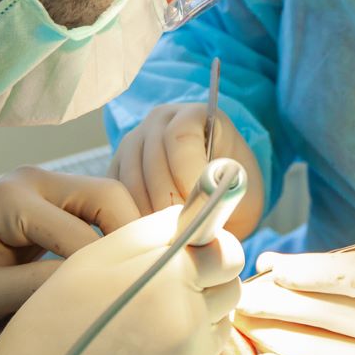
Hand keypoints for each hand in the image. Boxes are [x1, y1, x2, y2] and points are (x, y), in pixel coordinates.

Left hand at [0, 166, 141, 323]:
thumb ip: (37, 288)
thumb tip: (95, 288)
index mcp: (12, 198)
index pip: (77, 233)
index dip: (101, 268)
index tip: (117, 303)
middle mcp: (35, 179)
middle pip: (106, 196)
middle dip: (130, 236)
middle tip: (142, 281)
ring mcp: (46, 184)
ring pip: (109, 198)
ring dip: (125, 233)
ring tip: (134, 274)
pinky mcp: (54, 196)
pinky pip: (97, 208)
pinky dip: (113, 232)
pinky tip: (116, 264)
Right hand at [0, 205, 244, 354]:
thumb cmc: (61, 311)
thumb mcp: (101, 253)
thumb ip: (159, 229)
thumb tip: (202, 215)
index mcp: (172, 278)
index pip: (229, 252)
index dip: (211, 248)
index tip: (191, 251)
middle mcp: (191, 319)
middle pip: (231, 288)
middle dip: (209, 280)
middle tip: (167, 284)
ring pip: (220, 323)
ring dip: (200, 314)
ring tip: (151, 317)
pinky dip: (185, 348)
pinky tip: (146, 348)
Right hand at [110, 102, 264, 236]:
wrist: (214, 187)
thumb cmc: (229, 186)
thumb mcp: (239, 189)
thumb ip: (226, 196)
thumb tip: (206, 222)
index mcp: (195, 115)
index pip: (181, 137)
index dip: (188, 173)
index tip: (199, 205)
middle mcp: (158, 122)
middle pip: (152, 162)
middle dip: (168, 202)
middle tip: (184, 232)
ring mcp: (133, 143)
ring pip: (130, 182)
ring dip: (149, 215)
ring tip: (169, 239)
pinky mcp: (116, 168)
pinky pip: (115, 195)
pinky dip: (131, 217)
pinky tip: (151, 237)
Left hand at [236, 250, 354, 354]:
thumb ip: (344, 269)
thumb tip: (272, 268)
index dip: (311, 270)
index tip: (272, 266)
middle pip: (336, 315)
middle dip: (282, 302)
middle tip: (244, 294)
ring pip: (324, 354)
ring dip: (276, 336)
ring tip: (247, 320)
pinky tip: (267, 350)